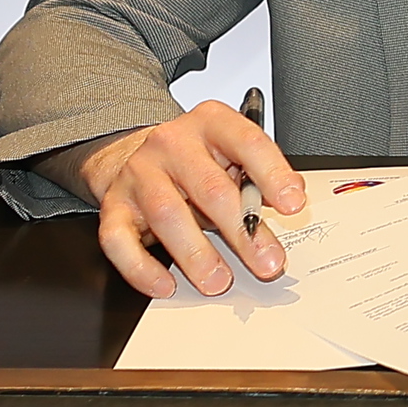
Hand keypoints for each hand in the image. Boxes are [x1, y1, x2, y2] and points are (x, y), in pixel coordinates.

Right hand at [69, 101, 306, 299]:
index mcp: (211, 122)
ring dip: (196, 254)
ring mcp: (139, 173)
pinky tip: (165, 285)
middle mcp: (172, 143)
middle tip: (266, 261)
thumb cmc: (197, 159)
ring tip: (219, 280)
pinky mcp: (113, 205)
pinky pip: (119, 240)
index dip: (274, 175)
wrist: (135, 153)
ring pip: (168, 215)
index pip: (249, 143)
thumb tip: (288, 204)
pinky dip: (142, 268)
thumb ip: (258, 176)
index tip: (294, 204)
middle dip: (243, 231)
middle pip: (211, 188)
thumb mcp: (233, 155)